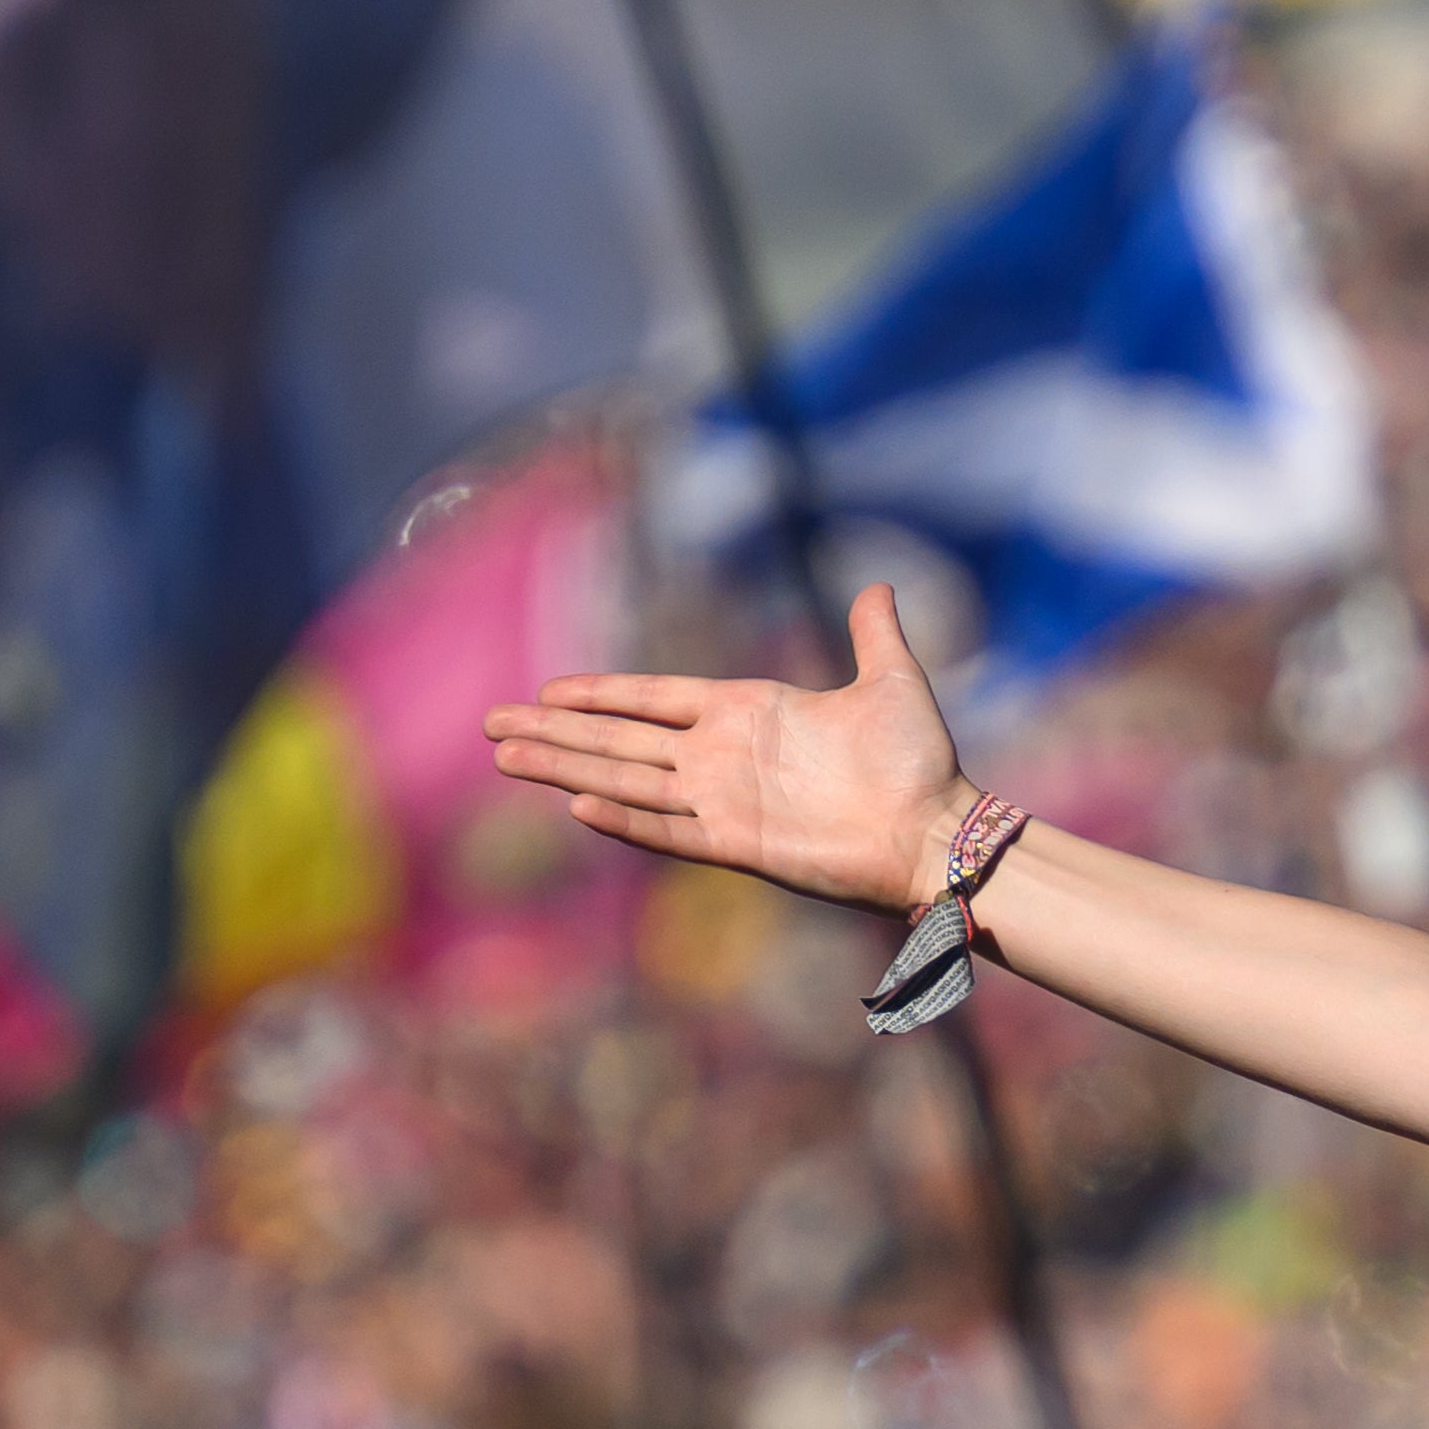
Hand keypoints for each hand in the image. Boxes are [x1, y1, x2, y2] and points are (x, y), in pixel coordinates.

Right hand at [486, 579, 967, 915]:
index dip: (602, 694)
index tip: (546, 689)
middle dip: (556, 730)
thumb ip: (875, 634)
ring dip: (566, 769)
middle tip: (491, 724)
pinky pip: (669, 830)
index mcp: (749, 713)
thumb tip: (880, 585)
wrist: (938, 828)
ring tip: (507, 757)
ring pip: (626, 781)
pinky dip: (626, 819)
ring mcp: (726, 801)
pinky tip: (577, 804)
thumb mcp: (894, 682)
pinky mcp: (740, 843)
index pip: (655, 698)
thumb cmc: (919, 762)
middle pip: (621, 739)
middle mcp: (724, 757)